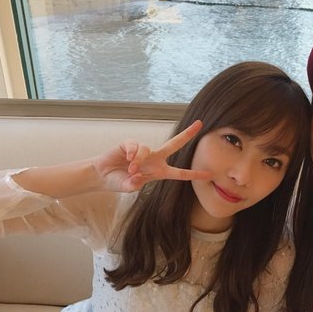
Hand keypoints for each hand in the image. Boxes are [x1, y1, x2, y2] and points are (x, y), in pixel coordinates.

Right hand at [93, 120, 211, 191]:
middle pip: (174, 144)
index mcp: (159, 172)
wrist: (102, 175)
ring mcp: (143, 151)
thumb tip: (136, 177)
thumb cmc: (119, 181)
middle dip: (187, 134)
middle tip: (199, 124)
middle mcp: (154, 159)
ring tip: (130, 170)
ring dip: (138, 161)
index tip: (210, 174)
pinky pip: (135, 145)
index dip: (194, 174)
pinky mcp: (130, 144)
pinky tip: (126, 158)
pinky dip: (132, 153)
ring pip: (147, 150)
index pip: (180, 173)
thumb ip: (133, 185)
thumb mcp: (128, 187)